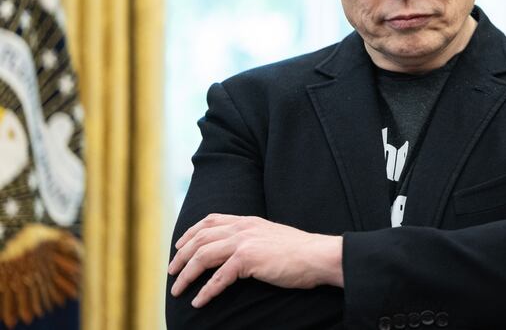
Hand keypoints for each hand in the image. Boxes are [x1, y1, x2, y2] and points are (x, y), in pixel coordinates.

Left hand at [168, 214, 342, 307]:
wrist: (317, 256)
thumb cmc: (299, 252)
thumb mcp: (272, 236)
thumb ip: (254, 238)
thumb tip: (240, 251)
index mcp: (248, 220)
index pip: (211, 220)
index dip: (191, 232)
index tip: (179, 245)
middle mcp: (243, 227)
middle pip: (200, 238)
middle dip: (181, 255)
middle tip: (171, 272)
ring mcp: (244, 242)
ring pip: (203, 256)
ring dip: (186, 275)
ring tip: (177, 289)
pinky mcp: (248, 259)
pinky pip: (218, 278)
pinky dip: (205, 291)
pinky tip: (198, 301)